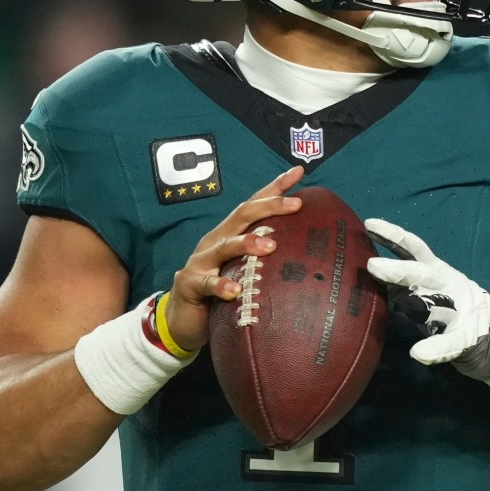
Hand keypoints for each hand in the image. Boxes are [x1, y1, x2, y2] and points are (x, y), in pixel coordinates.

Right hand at [162, 167, 303, 351]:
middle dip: (269, 206)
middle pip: (242, 215)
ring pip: (225, 246)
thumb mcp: (245, 272)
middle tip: (295, 204)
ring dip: (247, 243)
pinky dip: (221, 285)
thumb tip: (307, 258)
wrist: (182, 319)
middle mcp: (216, 240)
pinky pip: (206, 283)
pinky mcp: (189, 283)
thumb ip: (267, 261)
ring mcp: (201, 261)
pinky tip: (234, 290)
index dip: (275, 187)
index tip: (299, 172)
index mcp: (231, 234)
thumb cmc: (220, 294)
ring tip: (270, 246)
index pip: (254, 205)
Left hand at [365, 218, 489, 380]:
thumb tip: (364, 276)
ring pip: (437, 303)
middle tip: (372, 265)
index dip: (393, 236)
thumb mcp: (425, 290)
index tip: (369, 224)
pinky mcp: (466, 338)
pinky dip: (435, 348)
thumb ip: (400, 284)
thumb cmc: (451, 308)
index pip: (413, 249)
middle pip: (422, 273)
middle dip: (398, 269)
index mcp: (436, 272)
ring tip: (401, 304)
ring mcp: (458, 312)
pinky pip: (450, 343)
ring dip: (419, 303)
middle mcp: (446, 286)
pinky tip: (419, 353)